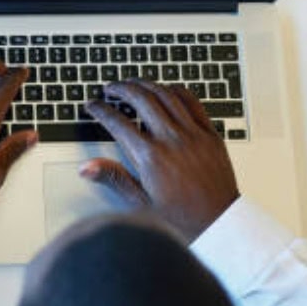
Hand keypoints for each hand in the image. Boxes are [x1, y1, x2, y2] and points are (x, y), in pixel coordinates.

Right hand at [80, 80, 238, 240]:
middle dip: (121, 88)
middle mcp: (171, 139)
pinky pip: (192, 101)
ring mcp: (193, 133)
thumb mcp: (141, 203)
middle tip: (110, 88)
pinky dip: (176, 90)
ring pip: (165, 94)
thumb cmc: (182, 217)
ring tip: (132, 83)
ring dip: (145, 84)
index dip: (100, 110)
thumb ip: (114, 178)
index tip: (92, 106)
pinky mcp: (209, 133)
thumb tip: (87, 167)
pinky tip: (166, 90)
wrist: (219, 223)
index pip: (117, 122)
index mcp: (151, 157)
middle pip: (141, 99)